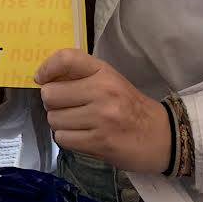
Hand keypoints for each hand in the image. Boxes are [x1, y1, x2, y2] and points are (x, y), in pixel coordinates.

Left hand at [35, 51, 170, 172]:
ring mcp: (101, 118)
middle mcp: (102, 91)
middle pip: (50, 95)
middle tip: (68, 108)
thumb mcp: (110, 81)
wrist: (161, 136)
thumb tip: (44, 79)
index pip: (66, 59)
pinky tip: (83, 136)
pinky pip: (63, 138)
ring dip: (61, 124)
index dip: (46, 68)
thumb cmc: (130, 107)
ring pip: (54, 119)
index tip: (41, 79)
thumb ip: (81, 76)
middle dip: (53, 104)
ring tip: (79, 124)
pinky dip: (68, 139)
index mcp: (104, 72)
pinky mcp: (99, 142)